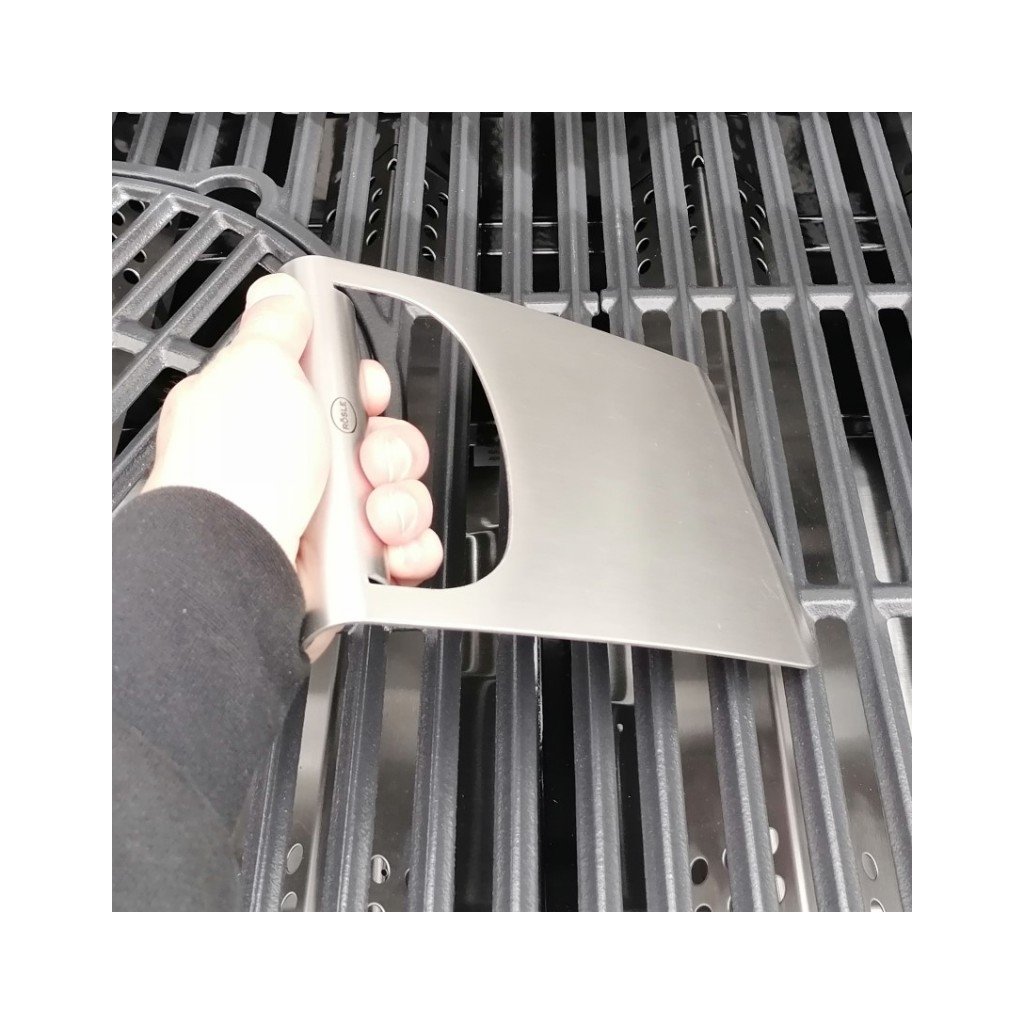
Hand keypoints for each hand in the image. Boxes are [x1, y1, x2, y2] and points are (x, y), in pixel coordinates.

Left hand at [144, 273, 442, 602]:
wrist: (241, 561)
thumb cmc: (237, 470)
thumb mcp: (254, 367)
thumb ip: (277, 326)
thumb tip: (280, 292)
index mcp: (267, 416)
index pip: (337, 390)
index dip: (365, 389)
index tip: (367, 393)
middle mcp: (293, 468)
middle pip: (379, 443)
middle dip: (393, 448)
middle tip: (369, 458)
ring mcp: (319, 519)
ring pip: (398, 496)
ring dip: (402, 500)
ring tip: (376, 511)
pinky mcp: (345, 566)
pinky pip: (402, 548)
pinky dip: (409, 547)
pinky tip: (392, 544)